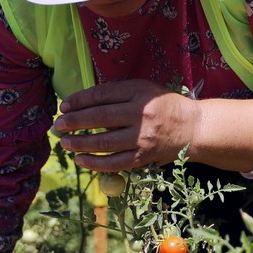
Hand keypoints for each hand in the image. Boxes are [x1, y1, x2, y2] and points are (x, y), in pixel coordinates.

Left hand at [53, 80, 198, 171]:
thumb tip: (83, 102)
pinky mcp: (144, 157)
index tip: (64, 106)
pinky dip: (95, 163)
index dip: (79, 101)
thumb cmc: (164, 106)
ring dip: (80, 144)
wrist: (193, 128)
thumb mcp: (144, 89)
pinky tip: (81, 160)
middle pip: (100, 117)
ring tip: (65, 143)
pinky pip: (115, 163)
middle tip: (59, 125)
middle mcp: (141, 114)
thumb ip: (118, 93)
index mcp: (139, 92)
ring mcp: (143, 138)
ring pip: (105, 142)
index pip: (102, 95)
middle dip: (75, 122)